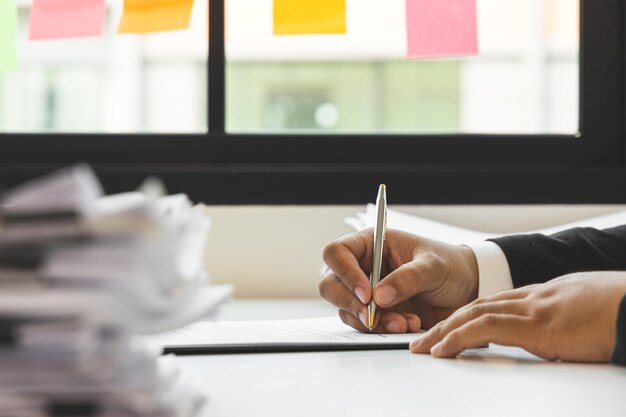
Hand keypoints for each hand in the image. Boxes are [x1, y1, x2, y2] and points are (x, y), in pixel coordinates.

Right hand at [319, 229, 478, 332]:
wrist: (466, 288)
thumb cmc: (448, 265)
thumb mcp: (433, 266)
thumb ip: (408, 278)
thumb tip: (380, 296)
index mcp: (371, 244)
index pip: (337, 252)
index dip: (345, 272)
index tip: (367, 293)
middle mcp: (362, 267)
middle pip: (331, 285)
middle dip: (350, 304)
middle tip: (373, 316)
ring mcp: (366, 293)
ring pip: (346, 309)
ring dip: (371, 321)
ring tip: (405, 322)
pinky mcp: (375, 314)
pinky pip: (364, 326)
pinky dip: (383, 330)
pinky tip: (408, 324)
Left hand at [411, 272, 625, 362]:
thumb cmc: (623, 314)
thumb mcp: (588, 321)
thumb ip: (565, 328)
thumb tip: (558, 343)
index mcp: (545, 297)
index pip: (496, 304)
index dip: (468, 316)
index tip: (451, 329)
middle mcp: (534, 298)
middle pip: (477, 306)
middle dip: (447, 323)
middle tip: (424, 338)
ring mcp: (533, 309)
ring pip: (474, 313)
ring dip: (444, 330)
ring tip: (424, 346)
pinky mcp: (536, 325)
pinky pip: (486, 328)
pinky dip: (459, 337)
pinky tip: (443, 349)